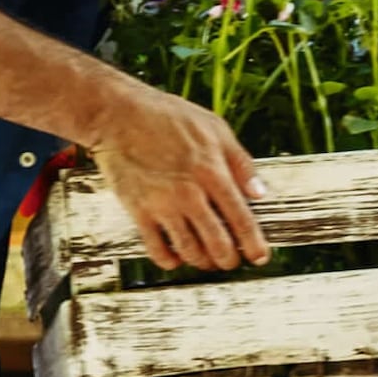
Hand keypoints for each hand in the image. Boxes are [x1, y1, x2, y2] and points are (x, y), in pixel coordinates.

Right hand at [91, 88, 264, 271]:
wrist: (118, 115)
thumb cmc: (167, 116)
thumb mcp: (215, 129)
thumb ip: (241, 163)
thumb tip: (259, 194)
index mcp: (212, 172)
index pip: (241, 219)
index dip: (254, 245)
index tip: (259, 257)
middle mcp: (189, 194)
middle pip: (217, 244)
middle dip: (229, 260)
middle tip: (231, 261)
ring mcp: (162, 205)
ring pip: (190, 251)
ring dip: (203, 262)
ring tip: (207, 259)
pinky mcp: (138, 211)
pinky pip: (157, 250)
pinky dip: (170, 260)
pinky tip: (176, 255)